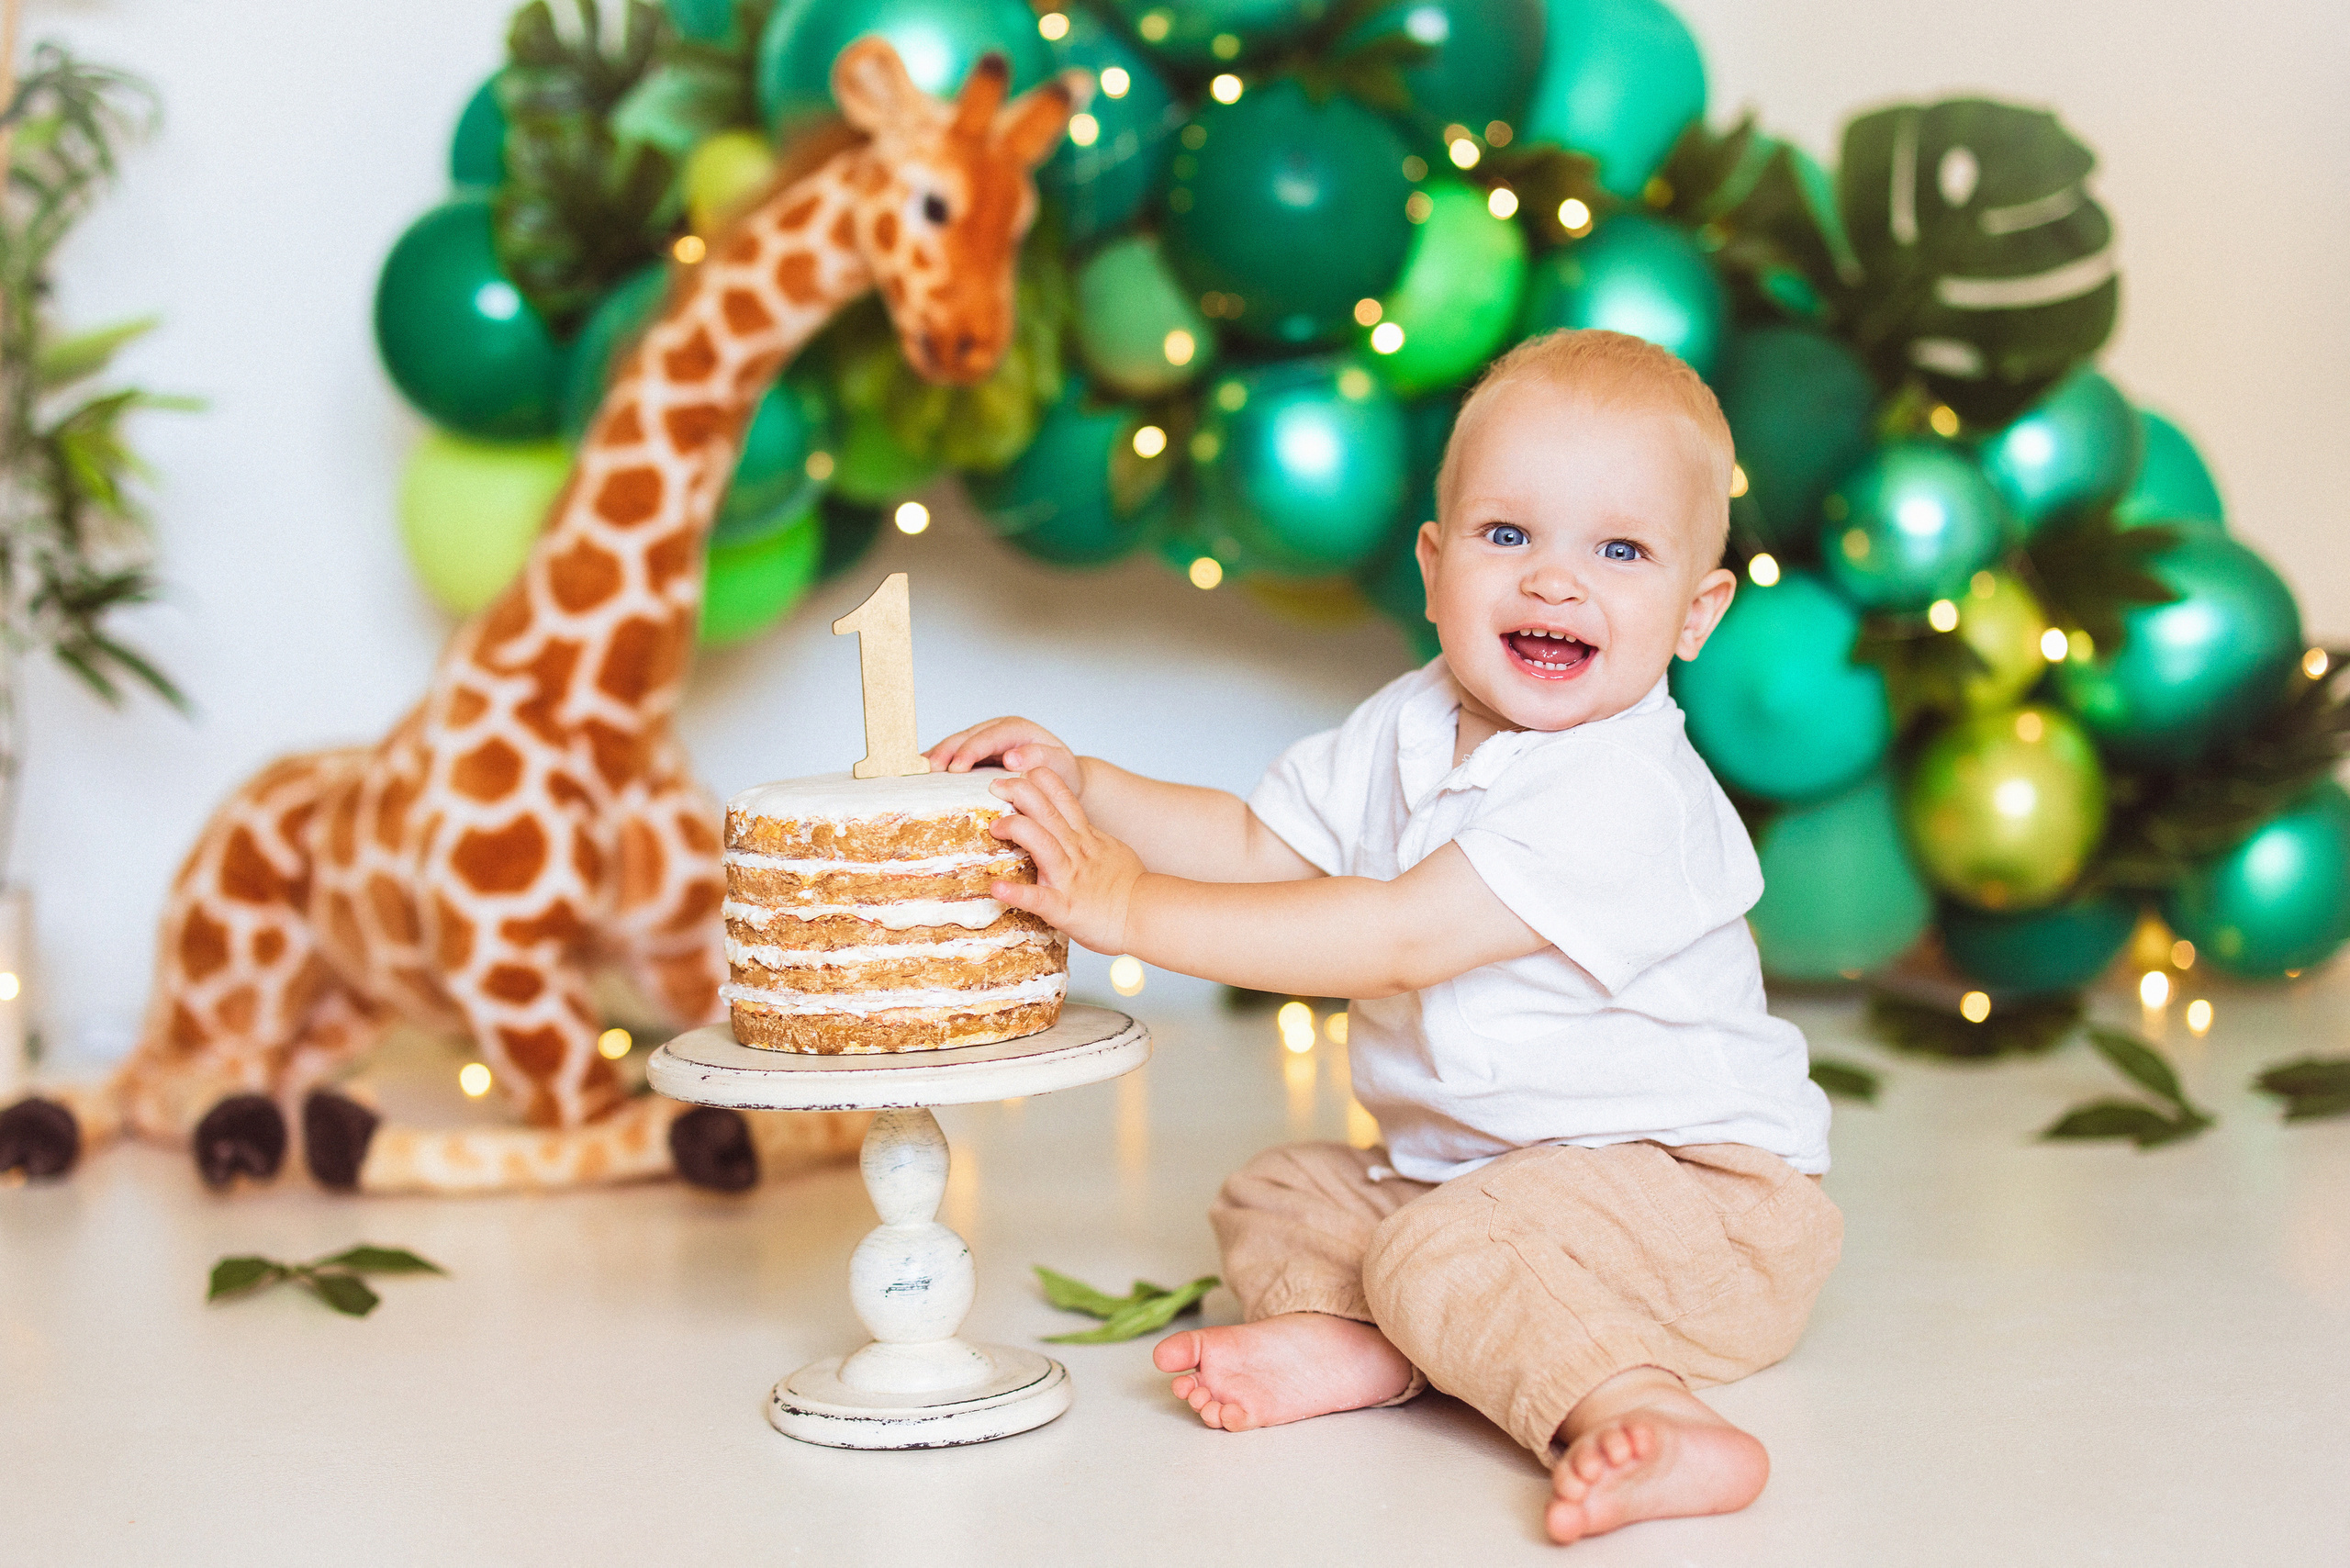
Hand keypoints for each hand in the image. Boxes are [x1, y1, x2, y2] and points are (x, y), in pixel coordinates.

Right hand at [926, 716, 1083, 798]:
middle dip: (946, 751)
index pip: (989, 737)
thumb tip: (1011, 759)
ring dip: (938, 756)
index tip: (956, 768)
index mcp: (1016, 729)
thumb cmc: (1062, 771)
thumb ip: (1039, 758)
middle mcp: (997, 730)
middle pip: (967, 737)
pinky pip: (956, 754)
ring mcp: (985, 740)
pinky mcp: (978, 753)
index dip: (970, 750)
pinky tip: (924, 773)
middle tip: (930, 770)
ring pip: (957, 743)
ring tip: (920, 772)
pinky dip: (941, 762)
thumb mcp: (1059, 764)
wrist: (1062, 777)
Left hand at [987, 768, 1142, 954]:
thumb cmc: (1130, 887)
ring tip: (994, 826)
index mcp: (1086, 838)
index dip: (1039, 780)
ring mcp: (1070, 879)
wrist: (1149, 915)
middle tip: (995, 785)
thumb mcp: (1111, 850)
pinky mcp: (1065, 908)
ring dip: (1017, 829)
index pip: (1062, 797)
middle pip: (1047, 811)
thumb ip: (1089, 838)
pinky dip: (1017, 894)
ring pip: (1043, 843)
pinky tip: (997, 889)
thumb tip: (1075, 827)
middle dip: (1020, 792)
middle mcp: (1076, 852)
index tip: (1017, 772)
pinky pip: (1039, 899)